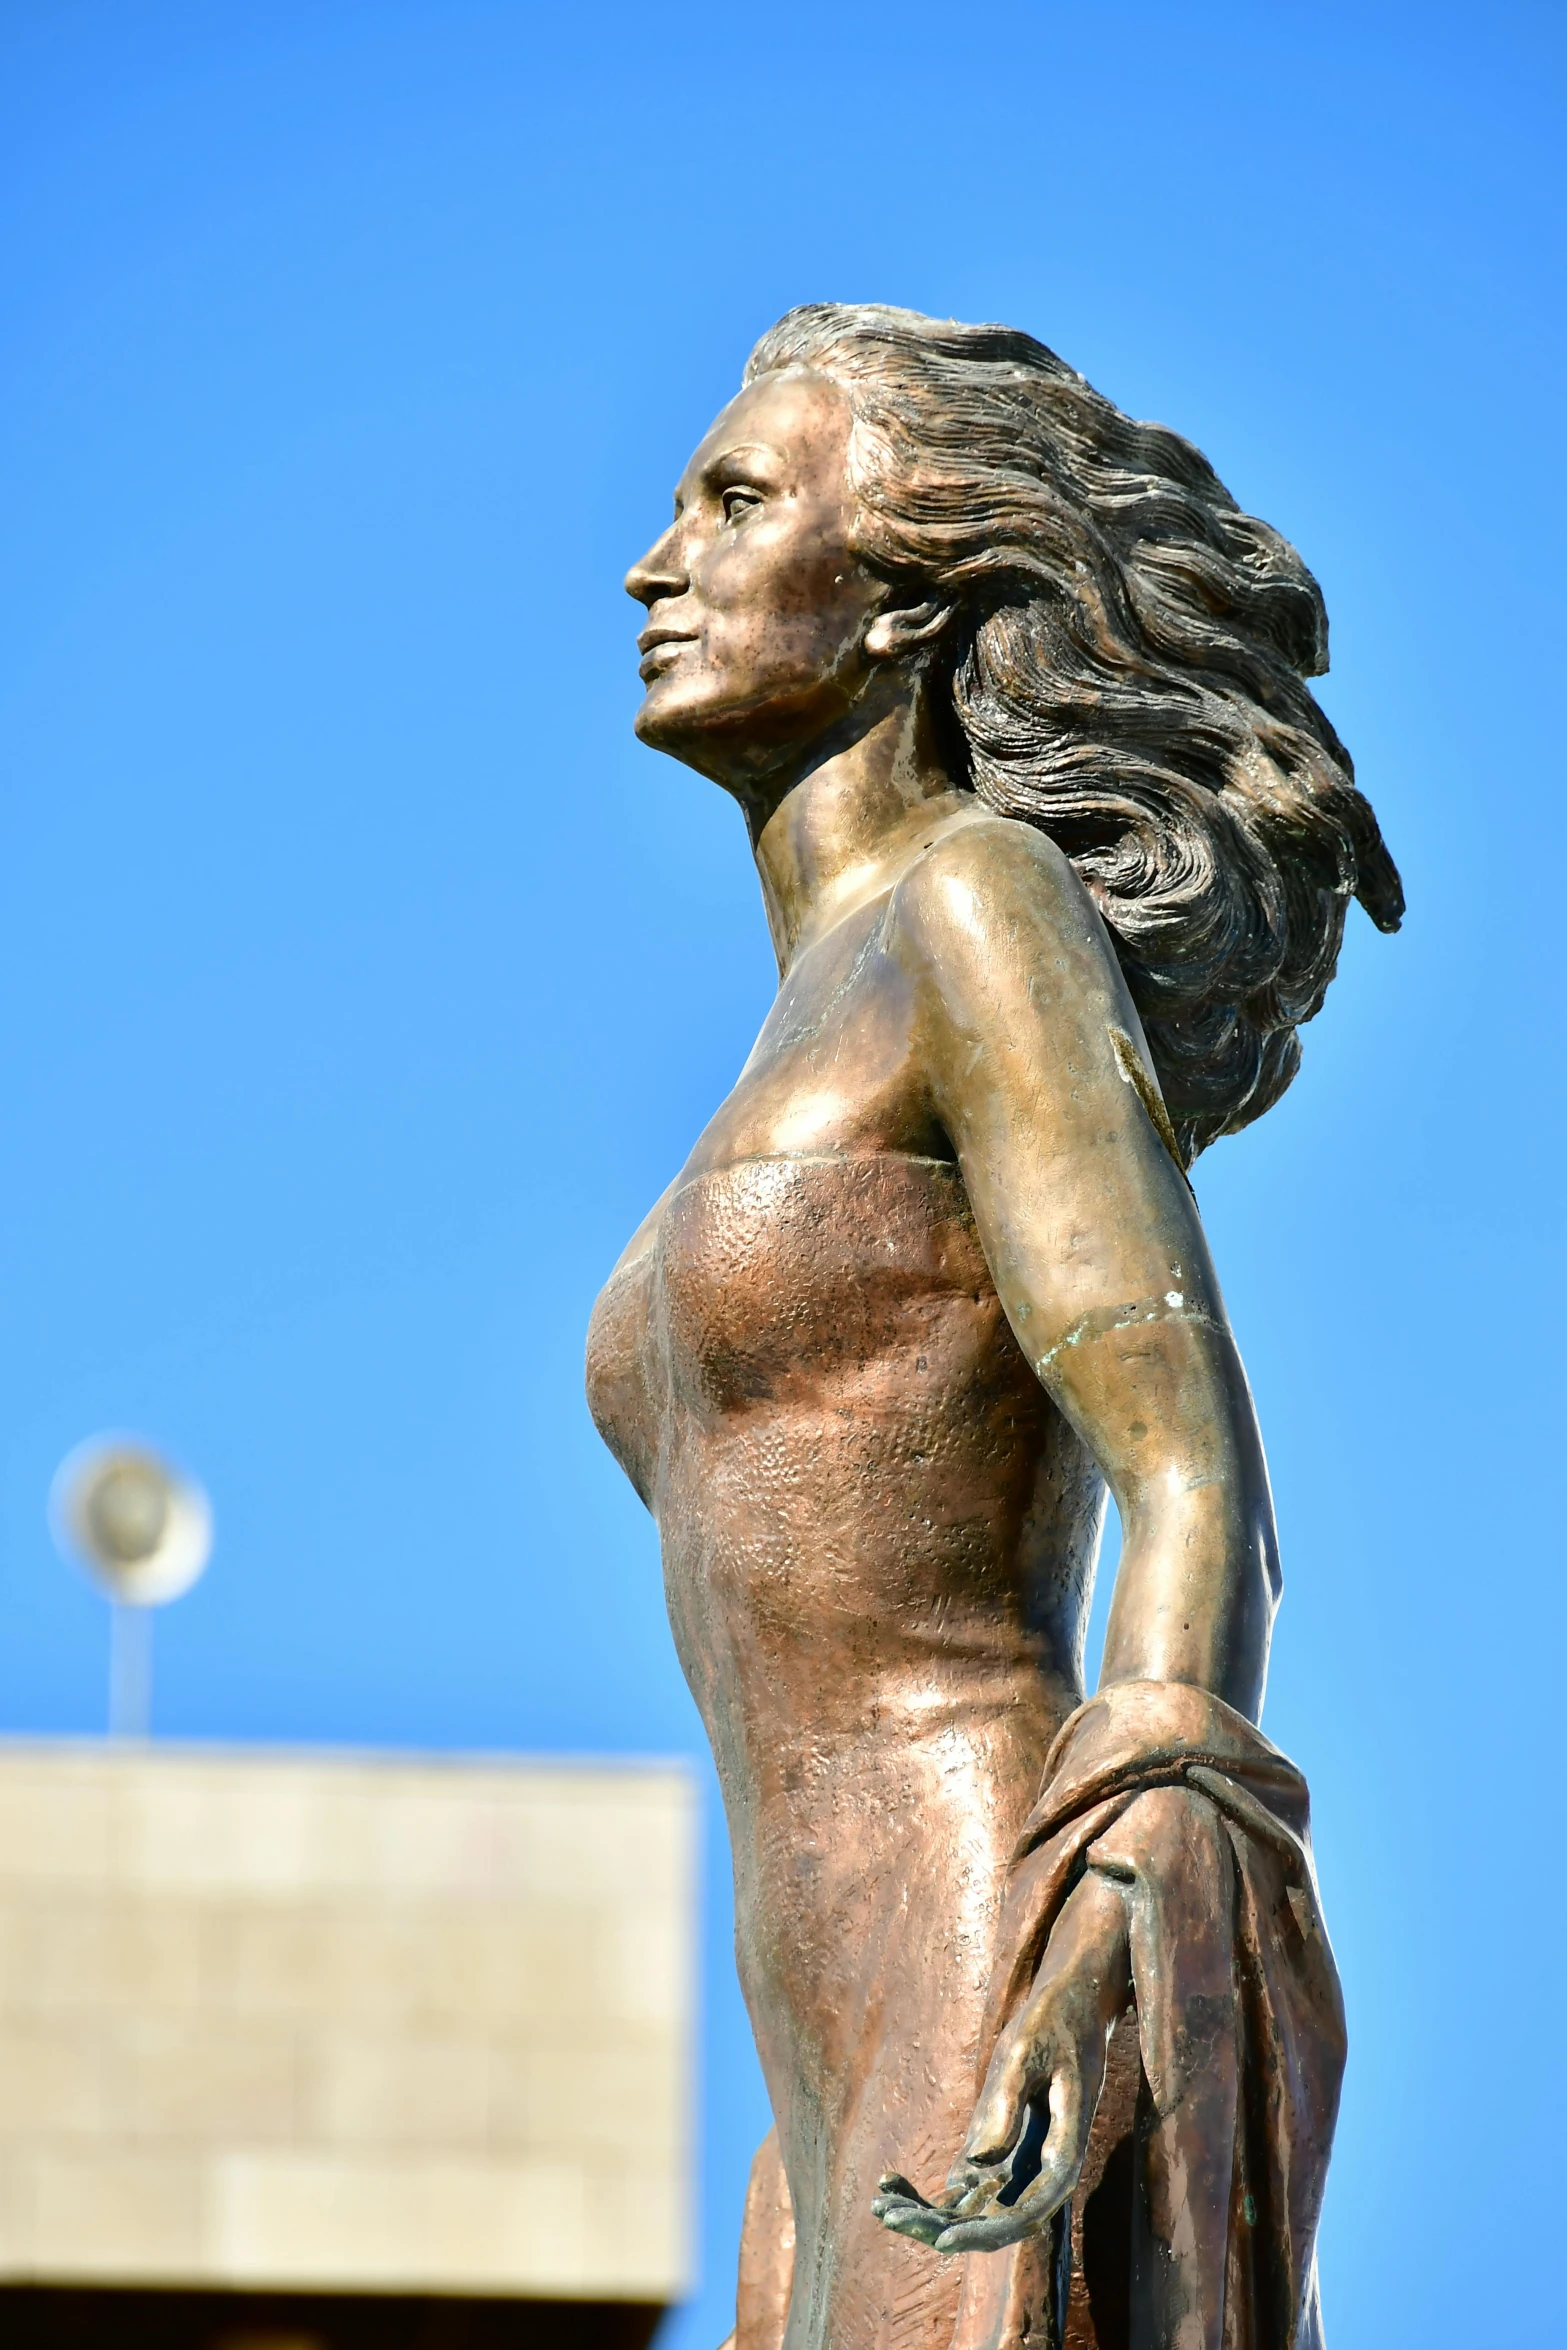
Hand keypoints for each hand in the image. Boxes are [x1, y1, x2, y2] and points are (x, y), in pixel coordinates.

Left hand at [872, 1868, 1130, 2253]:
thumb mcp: (1025, 2054)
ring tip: (879, 2203)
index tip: (942, 2239)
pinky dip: (930, 2189)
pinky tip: (889, 2180)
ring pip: (975, 2208)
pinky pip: (967, 2183)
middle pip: (992, 2221)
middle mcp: (1042, 2170)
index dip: (984, 2232)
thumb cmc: (1052, 2022)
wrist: (1073, 2002)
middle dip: (940, 2227)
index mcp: (1062, 2154)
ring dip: (928, 2214)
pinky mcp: (1002, 2149)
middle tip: (888, 2215)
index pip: (1025, 2214)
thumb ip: (1005, 2107)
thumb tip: (975, 2167)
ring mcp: (1021, 2162)